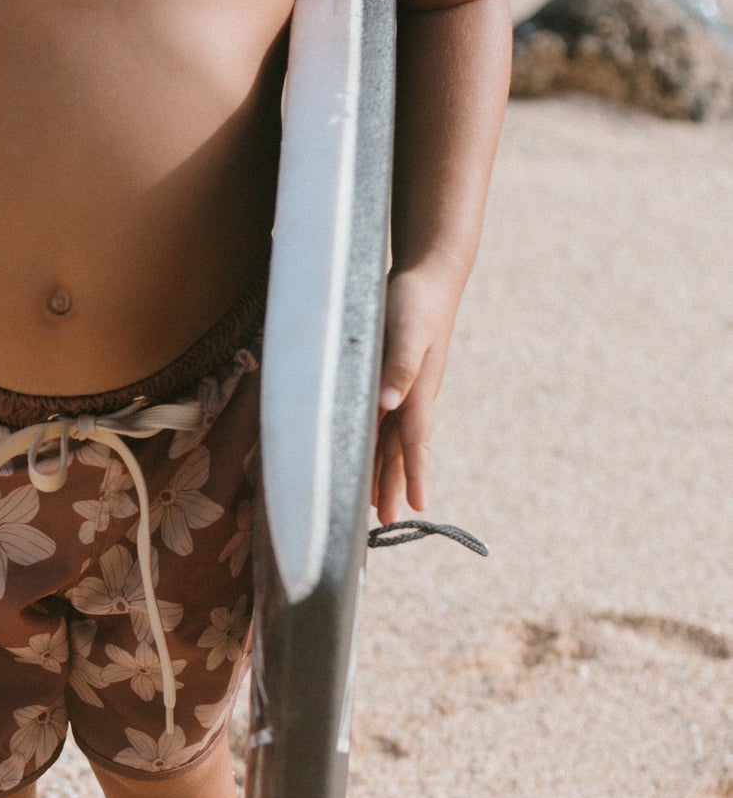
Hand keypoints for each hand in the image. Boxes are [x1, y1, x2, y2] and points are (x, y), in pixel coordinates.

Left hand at [373, 260, 462, 525]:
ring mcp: (405, 390)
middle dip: (393, 486)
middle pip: (400, 450)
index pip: (413, 442)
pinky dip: (375, 445)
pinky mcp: (393, 379)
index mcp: (418, 390)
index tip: (416, 507)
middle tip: (385, 523)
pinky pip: (383, 423)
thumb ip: (400, 365)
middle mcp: (412, 397)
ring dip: (383, 472)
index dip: (413, 474)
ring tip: (376, 504)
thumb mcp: (407, 329)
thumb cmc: (416, 299)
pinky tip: (368, 457)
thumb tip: (388, 403)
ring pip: (391, 441)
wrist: (430, 274)